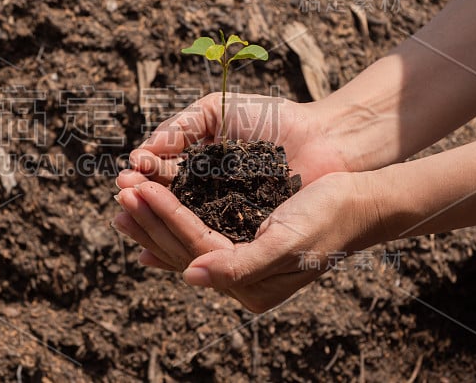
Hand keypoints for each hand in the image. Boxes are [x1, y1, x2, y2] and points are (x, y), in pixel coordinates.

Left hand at [114, 172, 382, 311]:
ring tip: (124, 196)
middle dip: (149, 217)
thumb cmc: (328, 219)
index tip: (137, 188)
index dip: (165, 217)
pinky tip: (148, 214)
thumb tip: (191, 277)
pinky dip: (170, 220)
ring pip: (184, 241)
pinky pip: (195, 233)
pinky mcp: (238, 240)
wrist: (356, 202)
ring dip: (153, 218)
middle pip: (182, 249)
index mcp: (251, 286)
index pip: (196, 249)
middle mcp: (240, 279)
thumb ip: (241, 265)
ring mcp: (237, 262)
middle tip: (119, 188)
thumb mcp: (288, 243)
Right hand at [115, 92, 352, 270]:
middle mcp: (207, 196)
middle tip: (124, 198)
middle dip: (143, 202)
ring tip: (134, 215)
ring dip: (157, 224)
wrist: (324, 138)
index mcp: (198, 167)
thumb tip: (142, 152)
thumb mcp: (217, 111)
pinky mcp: (247, 238)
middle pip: (166, 205)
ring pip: (184, 226)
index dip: (143, 179)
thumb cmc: (272, 120)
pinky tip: (166, 248)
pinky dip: (190, 246)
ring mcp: (226, 218)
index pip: (162, 177)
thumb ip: (180, 127)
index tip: (125, 178)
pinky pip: (214, 244)